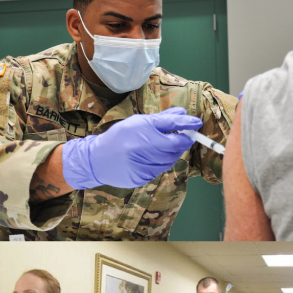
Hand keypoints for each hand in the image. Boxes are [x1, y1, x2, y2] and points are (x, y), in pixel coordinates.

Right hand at [60, 107, 199, 188]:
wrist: (96, 160)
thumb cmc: (119, 137)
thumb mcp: (138, 122)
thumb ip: (162, 119)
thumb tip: (183, 114)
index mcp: (143, 133)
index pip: (174, 130)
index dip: (187, 126)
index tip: (196, 123)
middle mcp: (143, 150)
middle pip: (175, 147)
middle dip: (181, 141)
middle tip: (179, 137)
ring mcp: (143, 166)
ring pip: (169, 160)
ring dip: (172, 153)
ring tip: (162, 148)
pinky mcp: (141, 178)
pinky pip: (159, 170)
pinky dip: (160, 163)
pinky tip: (151, 158)